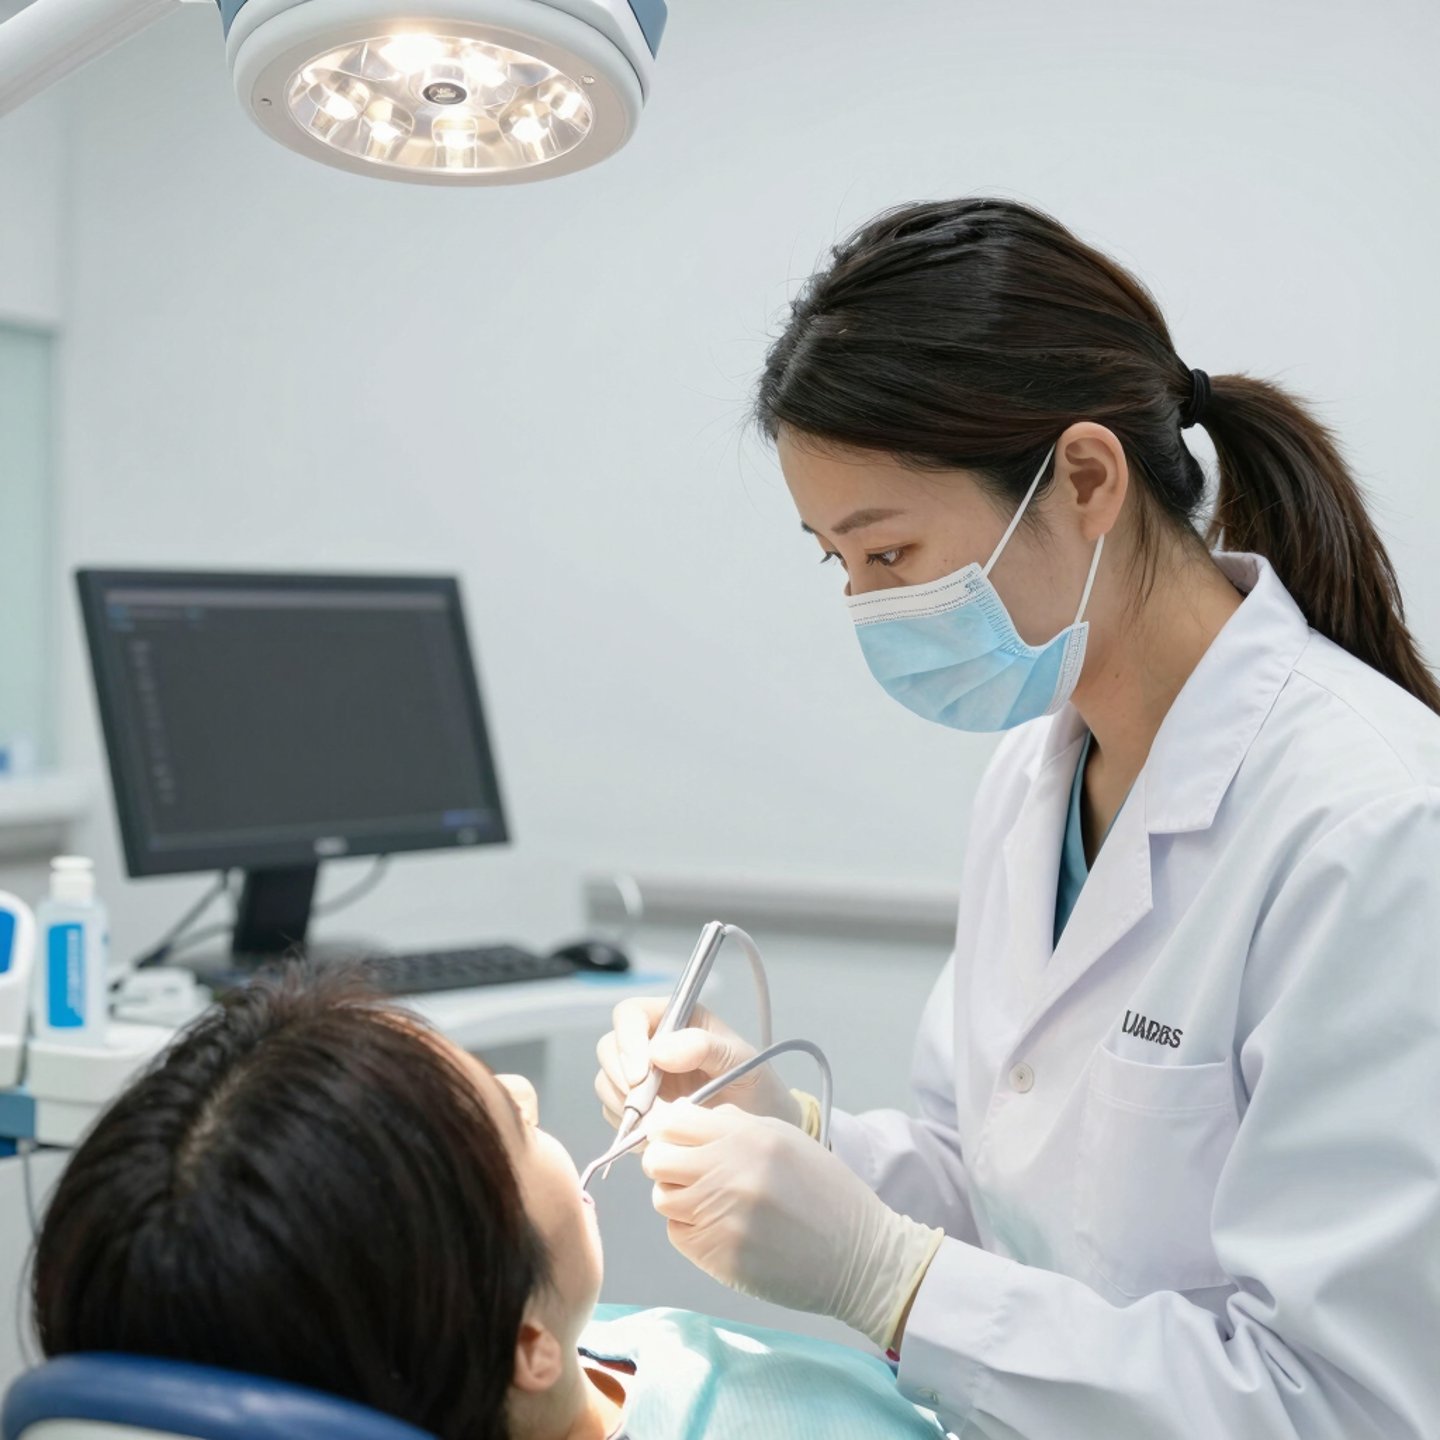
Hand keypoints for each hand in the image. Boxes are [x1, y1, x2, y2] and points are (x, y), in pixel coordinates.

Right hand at [594, 997, 800, 1130]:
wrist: (758, 1129)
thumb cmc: (754, 1086)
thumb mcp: (740, 1061)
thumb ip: (704, 1048)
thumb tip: (659, 1051)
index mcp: (676, 1019)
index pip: (631, 1013)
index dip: (627, 1039)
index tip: (640, 1074)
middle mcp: (652, 1043)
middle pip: (609, 1047)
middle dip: (620, 1077)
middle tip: (645, 1106)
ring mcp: (641, 1076)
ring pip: (606, 1081)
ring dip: (624, 1104)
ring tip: (658, 1122)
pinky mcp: (637, 1107)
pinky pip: (614, 1112)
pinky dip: (627, 1125)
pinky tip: (655, 1132)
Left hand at [640, 1102, 942, 1349]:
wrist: (859, 1256)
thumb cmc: (826, 1194)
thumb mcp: (785, 1139)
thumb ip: (734, 1127)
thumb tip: (684, 1119)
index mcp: (748, 1136)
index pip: (674, 1120)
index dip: (671, 1130)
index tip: (679, 1139)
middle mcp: (729, 1171)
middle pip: (657, 1160)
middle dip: (667, 1164)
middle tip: (689, 1173)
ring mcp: (721, 1216)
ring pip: (663, 1199)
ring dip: (680, 1199)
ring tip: (712, 1203)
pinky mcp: (718, 1255)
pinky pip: (679, 1234)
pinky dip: (692, 1230)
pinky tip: (722, 1229)